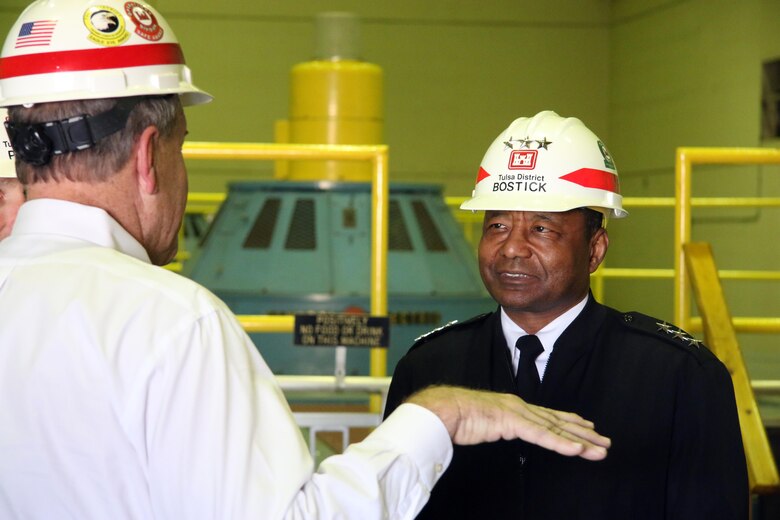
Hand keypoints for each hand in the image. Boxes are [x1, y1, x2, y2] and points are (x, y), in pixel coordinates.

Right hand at [406, 385, 609, 460]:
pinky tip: (577, 450)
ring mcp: (517, 413)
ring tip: (600, 449)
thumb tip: (503, 431)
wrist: (444, 409)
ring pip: (555, 429)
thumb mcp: (486, 422)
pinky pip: (541, 436)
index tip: (588, 427)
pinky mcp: (512, 423)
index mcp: (514, 406)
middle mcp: (520, 407)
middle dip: (584, 433)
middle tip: (605, 442)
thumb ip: (500, 426)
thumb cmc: (458, 416)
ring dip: (580, 441)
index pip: (548, 416)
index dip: (570, 422)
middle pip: (558, 422)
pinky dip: (561, 443)